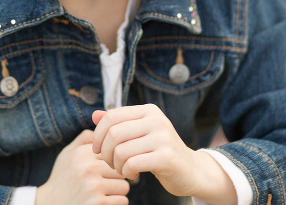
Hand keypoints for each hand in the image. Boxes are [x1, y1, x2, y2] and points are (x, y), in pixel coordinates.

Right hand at [35, 130, 128, 204]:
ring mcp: (93, 187)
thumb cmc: (62, 178)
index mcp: (82, 154)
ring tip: (104, 192)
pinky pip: (123, 201)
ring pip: (125, 186)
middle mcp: (88, 168)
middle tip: (107, 181)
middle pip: (122, 169)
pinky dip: (116, 203)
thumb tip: (103, 125)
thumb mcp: (67, 154)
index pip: (114, 152)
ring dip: (118, 191)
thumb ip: (83, 138)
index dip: (113, 161)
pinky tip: (103, 201)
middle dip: (118, 176)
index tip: (108, 167)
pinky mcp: (98, 204)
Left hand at [91, 105, 234, 204]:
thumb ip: (117, 124)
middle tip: (112, 163)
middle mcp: (157, 120)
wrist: (191, 171)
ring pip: (120, 151)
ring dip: (116, 165)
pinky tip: (134, 174)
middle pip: (113, 133)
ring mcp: (163, 137)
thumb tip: (94, 115)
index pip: (111, 116)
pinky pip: (132, 164)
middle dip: (106, 153)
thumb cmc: (159, 152)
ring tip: (124, 169)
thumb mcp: (139, 134)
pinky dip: (126, 172)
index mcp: (148, 110)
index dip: (98, 134)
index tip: (98, 149)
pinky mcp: (166, 157)